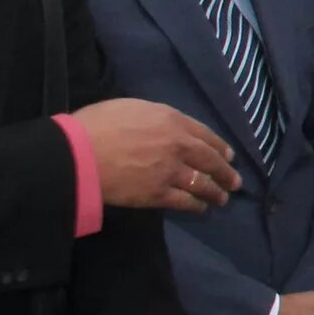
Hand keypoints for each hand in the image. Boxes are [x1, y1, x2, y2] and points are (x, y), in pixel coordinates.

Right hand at [73, 99, 238, 211]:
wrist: (79, 154)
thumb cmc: (97, 125)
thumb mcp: (132, 107)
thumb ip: (155, 117)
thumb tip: (162, 125)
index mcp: (172, 120)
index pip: (205, 134)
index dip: (219, 147)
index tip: (228, 156)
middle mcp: (178, 145)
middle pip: (209, 160)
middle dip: (225, 172)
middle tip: (235, 181)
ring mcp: (170, 171)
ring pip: (201, 182)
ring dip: (215, 191)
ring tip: (223, 197)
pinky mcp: (157, 194)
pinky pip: (184, 201)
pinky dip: (195, 204)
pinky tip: (201, 207)